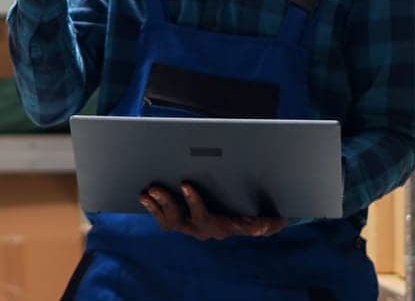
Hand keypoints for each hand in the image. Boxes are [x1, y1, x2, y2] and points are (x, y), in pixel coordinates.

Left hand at [139, 183, 286, 240]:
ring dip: (155, 206)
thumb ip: (265, 222)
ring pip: (168, 220)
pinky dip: (152, 207)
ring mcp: (188, 226)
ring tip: (147, 192)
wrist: (244, 222)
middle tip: (155, 187)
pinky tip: (144, 195)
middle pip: (179, 220)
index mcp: (218, 226)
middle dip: (166, 203)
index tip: (185, 184)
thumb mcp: (262, 219)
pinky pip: (162, 217)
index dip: (193, 203)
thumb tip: (271, 223)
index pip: (204, 217)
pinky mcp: (178, 220)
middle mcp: (200, 229)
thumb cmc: (252, 215)